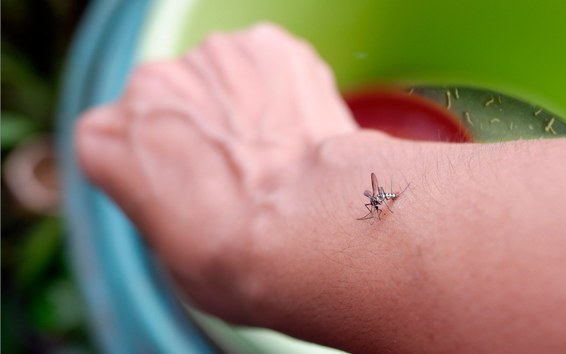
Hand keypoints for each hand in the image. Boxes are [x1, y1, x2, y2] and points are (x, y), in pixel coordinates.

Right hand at [76, 23, 357, 322]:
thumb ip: (160, 199)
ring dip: (245, 109)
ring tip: (278, 160)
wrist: (307, 231)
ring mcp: (210, 57)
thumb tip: (186, 191)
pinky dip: (288, 93)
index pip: (121, 144)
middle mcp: (148, 83)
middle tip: (242, 177)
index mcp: (103, 137)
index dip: (162, 170)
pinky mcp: (269, 47)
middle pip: (170, 102)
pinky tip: (302, 136)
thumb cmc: (235, 261)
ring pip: (224, 79)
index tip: (193, 194)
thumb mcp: (166, 253)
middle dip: (202, 132)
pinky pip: (273, 65)